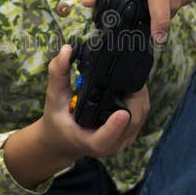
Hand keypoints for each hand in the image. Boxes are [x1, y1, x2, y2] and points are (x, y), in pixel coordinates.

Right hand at [40, 45, 149, 161]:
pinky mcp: (131, 135)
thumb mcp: (54, 97)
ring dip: (140, 95)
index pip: (104, 138)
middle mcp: (110, 144)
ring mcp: (123, 141)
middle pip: (131, 121)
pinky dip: (140, 99)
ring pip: (140, 116)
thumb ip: (58, 74)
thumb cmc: (58, 120)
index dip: (114, 127)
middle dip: (135, 96)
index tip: (121, 113)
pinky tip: (134, 85)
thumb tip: (66, 50)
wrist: (64, 140)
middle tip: (131, 70)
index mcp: (90, 141)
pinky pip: (141, 115)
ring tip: (133, 74)